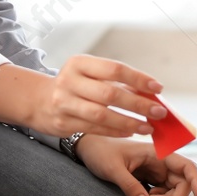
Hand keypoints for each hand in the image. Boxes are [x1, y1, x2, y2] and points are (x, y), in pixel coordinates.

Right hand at [27, 55, 167, 139]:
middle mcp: (70, 80)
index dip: (138, 79)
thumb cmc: (75, 86)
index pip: (114, 69)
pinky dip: (115, 131)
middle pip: (110, 93)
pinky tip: (130, 132)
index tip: (158, 88)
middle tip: (159, 112)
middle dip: (138, 104)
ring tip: (148, 127)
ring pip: (102, 114)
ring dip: (129, 122)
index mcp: (80, 63)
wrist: (38, 100)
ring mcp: (64, 102)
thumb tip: (150, 94)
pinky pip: (95, 128)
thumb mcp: (89, 75)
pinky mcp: (63, 122)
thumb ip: (115, 81)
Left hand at [74, 136, 196, 195]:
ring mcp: (157, 171)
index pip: (187, 166)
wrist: (88, 148)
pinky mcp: (150, 179)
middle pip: (182, 184)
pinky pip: (163, 193)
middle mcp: (161, 162)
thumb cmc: (100, 153)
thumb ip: (130, 187)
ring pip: (174, 191)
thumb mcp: (113, 170)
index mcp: (157, 153)